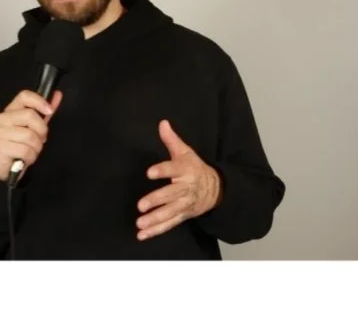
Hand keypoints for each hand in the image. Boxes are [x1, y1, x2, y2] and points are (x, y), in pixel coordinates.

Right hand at [0, 89, 60, 181]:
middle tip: (39, 140)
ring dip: (36, 148)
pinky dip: (30, 157)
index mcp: (10, 111)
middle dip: (41, 131)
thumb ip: (45, 112)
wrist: (7, 169)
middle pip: (30, 115)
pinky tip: (24, 159)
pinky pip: (25, 151)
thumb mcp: (35, 128)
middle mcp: (2, 119)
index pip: (24, 96)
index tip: (49, 111)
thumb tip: (58, 95)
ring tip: (30, 151)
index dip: (39, 101)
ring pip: (30, 136)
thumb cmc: (21, 146)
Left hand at [137, 119, 221, 240]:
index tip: (149, 173)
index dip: (162, 171)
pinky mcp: (182, 216)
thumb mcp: (186, 152)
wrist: (216, 189)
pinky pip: (169, 224)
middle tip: (141, 206)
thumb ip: (171, 140)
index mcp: (185, 171)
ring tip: (140, 224)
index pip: (172, 169)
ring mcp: (184, 205)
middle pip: (170, 195)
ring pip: (169, 213)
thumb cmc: (195, 168)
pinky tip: (142, 234)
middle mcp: (185, 189)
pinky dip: (156, 231)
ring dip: (155, 220)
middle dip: (156, 201)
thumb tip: (162, 123)